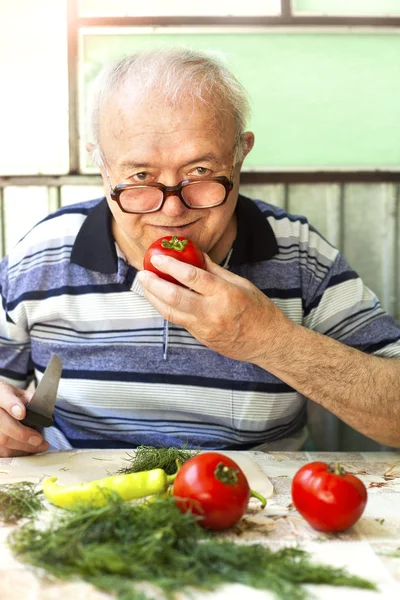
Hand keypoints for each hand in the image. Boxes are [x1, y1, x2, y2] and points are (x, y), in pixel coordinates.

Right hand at [0, 382, 49, 456]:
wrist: (1, 404)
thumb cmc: (13, 400)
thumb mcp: (22, 394)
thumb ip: (31, 400)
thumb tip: (44, 412)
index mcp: (1, 394)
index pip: (5, 398)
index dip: (12, 406)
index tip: (22, 413)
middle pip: (4, 425)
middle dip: (23, 434)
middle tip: (39, 439)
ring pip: (3, 440)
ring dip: (24, 447)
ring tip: (40, 445)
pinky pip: (3, 451)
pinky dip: (18, 452)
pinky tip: (29, 449)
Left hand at [138, 254, 290, 363]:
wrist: (267, 343)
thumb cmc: (258, 310)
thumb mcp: (241, 284)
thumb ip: (215, 270)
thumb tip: (194, 253)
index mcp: (225, 294)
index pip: (193, 277)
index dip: (171, 266)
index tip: (157, 257)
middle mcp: (213, 312)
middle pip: (175, 297)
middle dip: (155, 284)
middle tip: (142, 273)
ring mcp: (205, 328)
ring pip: (171, 312)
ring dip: (154, 298)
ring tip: (145, 285)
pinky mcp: (201, 338)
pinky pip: (179, 321)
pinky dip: (166, 309)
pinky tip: (159, 299)